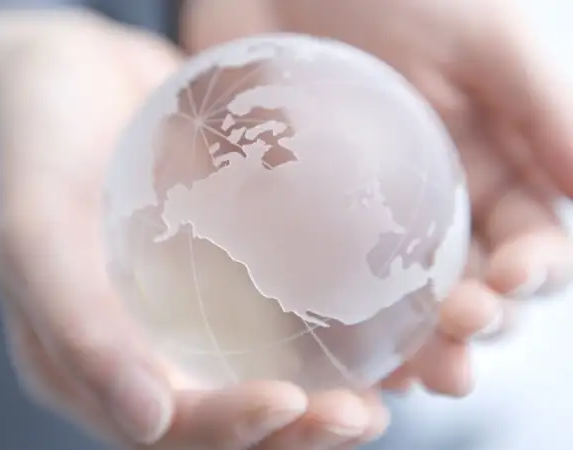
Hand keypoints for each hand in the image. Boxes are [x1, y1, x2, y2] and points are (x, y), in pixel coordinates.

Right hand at [0, 8, 388, 449]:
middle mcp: (138, 351)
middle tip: (361, 414)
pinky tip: (378, 315)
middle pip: (222, 417)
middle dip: (292, 429)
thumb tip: (150, 420)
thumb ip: (74, 325)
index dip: (228, 431)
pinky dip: (325, 324)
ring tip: (392, 383)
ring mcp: (179, 311)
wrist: (62, 79)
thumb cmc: (33, 148)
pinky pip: (271, 307)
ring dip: (323, 392)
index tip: (292, 404)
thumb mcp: (31, 230)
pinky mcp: (214, 269)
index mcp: (85, 365)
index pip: (164, 429)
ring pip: (257, 372)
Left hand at [183, 0, 572, 411]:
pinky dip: (344, 329)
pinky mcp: (304, 223)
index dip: (531, 273)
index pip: (532, 239)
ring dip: (418, 346)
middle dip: (477, 321)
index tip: (507, 281)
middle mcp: (435, 199)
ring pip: (403, 303)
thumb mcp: (483, 38)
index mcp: (493, 160)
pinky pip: (328, 289)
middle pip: (472, 284)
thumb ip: (549, 110)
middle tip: (458, 336)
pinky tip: (347, 359)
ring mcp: (366, 217)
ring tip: (416, 378)